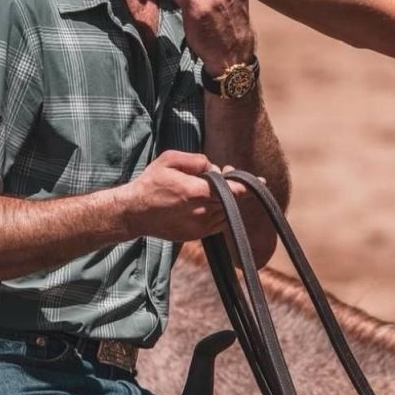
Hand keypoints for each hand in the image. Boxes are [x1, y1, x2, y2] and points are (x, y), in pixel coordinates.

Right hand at [119, 151, 247, 241]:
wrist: (134, 213)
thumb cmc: (151, 183)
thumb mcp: (169, 160)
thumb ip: (196, 160)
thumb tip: (215, 167)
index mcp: (196, 191)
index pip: (233, 190)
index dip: (248, 185)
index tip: (260, 180)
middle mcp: (202, 211)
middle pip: (232, 201)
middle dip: (233, 188)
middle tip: (226, 176)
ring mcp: (201, 226)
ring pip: (227, 213)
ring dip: (226, 201)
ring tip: (210, 189)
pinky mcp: (198, 235)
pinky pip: (219, 223)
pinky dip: (220, 212)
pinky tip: (207, 203)